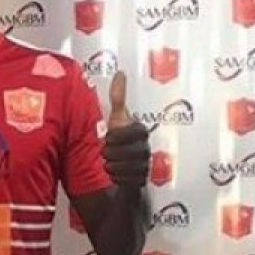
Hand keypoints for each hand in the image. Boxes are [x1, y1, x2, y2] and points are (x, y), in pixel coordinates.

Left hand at [103, 71, 149, 188]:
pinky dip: (117, 178)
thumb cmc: (119, 141)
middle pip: (124, 152)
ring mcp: (146, 164)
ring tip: (111, 163)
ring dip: (112, 165)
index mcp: (141, 131)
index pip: (127, 133)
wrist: (123, 167)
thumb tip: (120, 73)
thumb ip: (118, 97)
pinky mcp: (143, 180)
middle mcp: (147, 147)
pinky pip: (127, 181)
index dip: (114, 137)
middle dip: (110, 153)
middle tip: (107, 152)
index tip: (109, 138)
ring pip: (124, 167)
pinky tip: (116, 174)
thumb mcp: (116, 119)